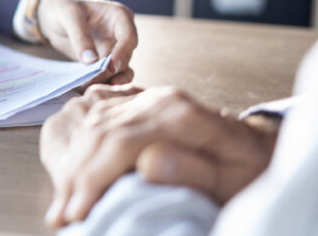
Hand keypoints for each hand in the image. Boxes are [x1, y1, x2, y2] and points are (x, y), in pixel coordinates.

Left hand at [38, 0, 136, 84]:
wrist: (51, 14)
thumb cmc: (62, 6)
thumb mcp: (68, 16)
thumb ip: (80, 37)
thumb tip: (91, 62)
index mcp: (119, 17)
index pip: (129, 37)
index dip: (122, 53)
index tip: (111, 66)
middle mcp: (120, 34)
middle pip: (124, 57)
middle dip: (111, 71)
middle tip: (93, 80)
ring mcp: (113, 49)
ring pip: (121, 70)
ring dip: (110, 80)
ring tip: (94, 88)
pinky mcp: (103, 61)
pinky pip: (107, 75)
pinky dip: (100, 82)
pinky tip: (88, 88)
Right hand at [40, 85, 276, 227]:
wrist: (256, 145)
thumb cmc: (250, 169)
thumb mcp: (235, 179)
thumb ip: (196, 170)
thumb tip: (149, 164)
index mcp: (180, 114)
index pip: (121, 142)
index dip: (93, 179)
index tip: (78, 213)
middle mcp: (157, 100)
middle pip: (99, 133)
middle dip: (75, 178)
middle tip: (61, 217)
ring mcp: (145, 100)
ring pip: (92, 126)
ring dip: (72, 167)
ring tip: (62, 205)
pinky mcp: (137, 105)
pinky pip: (96, 122)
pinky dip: (79, 152)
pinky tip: (71, 177)